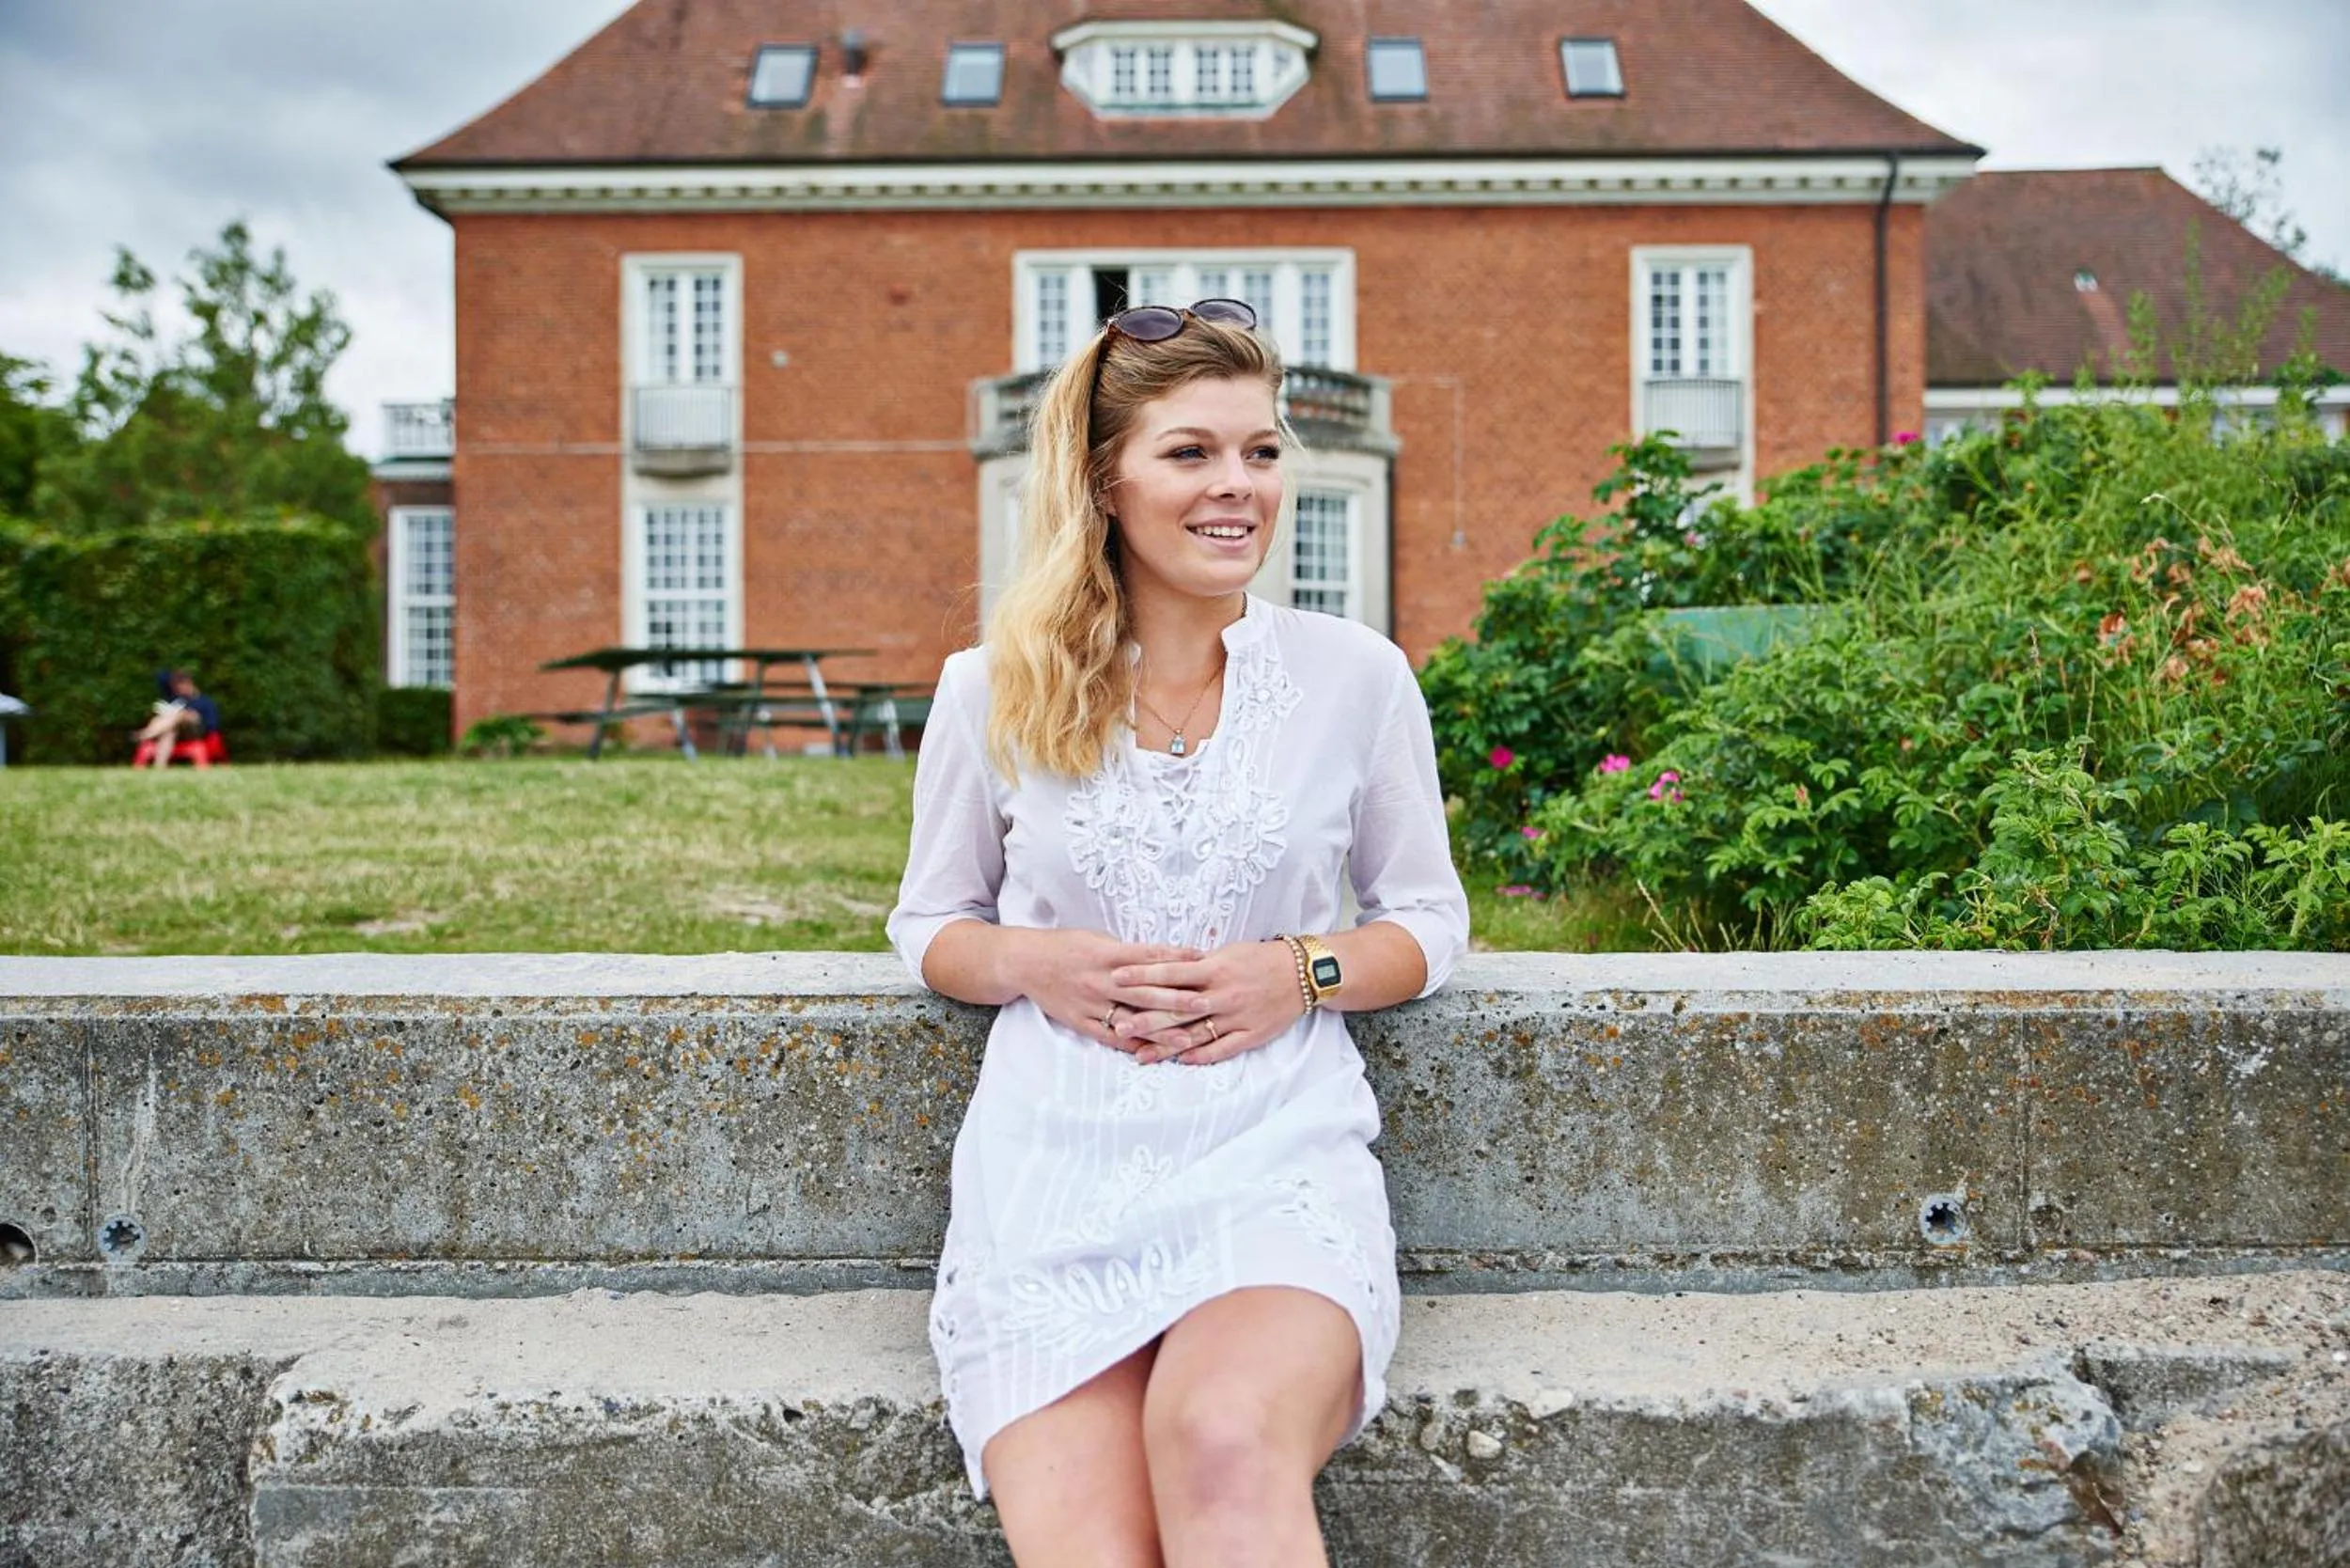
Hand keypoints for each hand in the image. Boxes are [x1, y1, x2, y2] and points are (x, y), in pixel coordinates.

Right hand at [1006, 929, 1206, 1053]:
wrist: (1025, 962)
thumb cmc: (1065, 946)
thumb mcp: (1097, 939)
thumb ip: (1127, 951)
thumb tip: (1161, 956)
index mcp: (1106, 954)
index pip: (1148, 956)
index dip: (1176, 958)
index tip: (1202, 959)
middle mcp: (1100, 980)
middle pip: (1145, 991)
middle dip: (1177, 998)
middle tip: (1206, 1001)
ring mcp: (1090, 1004)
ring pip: (1131, 1019)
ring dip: (1160, 1029)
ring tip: (1186, 1036)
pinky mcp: (1080, 1021)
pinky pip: (1109, 1036)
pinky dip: (1131, 1044)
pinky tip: (1152, 1051)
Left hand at [1108, 939, 1307, 1066]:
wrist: (1303, 973)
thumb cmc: (1260, 958)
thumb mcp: (1227, 952)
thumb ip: (1197, 964)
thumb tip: (1163, 965)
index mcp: (1214, 969)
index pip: (1170, 972)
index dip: (1142, 976)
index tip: (1116, 978)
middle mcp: (1222, 994)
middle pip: (1177, 1008)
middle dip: (1146, 1018)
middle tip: (1117, 1026)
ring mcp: (1236, 1017)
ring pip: (1196, 1034)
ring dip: (1166, 1046)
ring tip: (1140, 1054)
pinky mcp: (1251, 1034)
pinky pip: (1222, 1048)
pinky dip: (1202, 1056)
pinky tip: (1182, 1062)